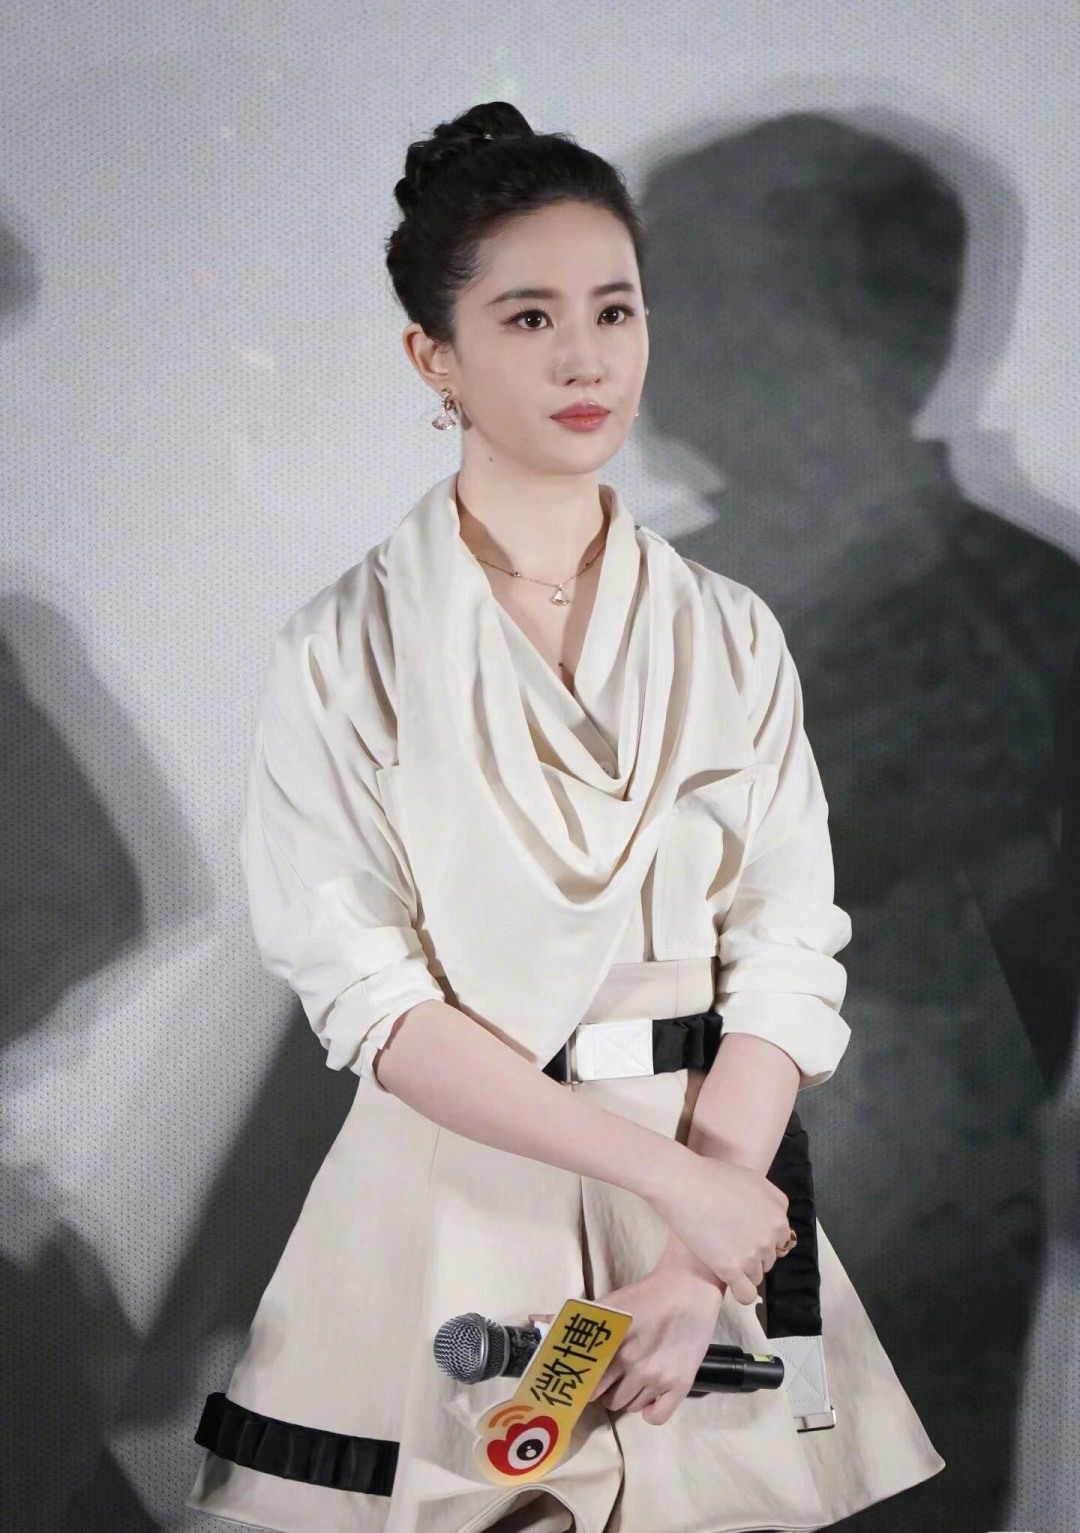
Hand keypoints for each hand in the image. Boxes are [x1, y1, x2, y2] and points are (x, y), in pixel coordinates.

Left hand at [528, 1262, 723, 1426]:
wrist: (688, 1287)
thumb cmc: (645, 1294)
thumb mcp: (607, 1303)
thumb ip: (572, 1319)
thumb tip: (534, 1319)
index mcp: (611, 1346)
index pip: (585, 1384)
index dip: (581, 1384)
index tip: (583, 1380)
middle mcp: (633, 1365)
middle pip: (605, 1400)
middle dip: (603, 1390)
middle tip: (610, 1376)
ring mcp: (658, 1378)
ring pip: (629, 1407)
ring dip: (626, 1397)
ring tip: (631, 1378)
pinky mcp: (680, 1386)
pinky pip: (656, 1417)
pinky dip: (650, 1411)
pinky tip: (650, 1395)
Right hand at [647, 1151, 790, 1304]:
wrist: (683, 1183)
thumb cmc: (712, 1176)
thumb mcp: (754, 1178)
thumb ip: (771, 1200)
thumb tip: (773, 1219)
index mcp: (778, 1214)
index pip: (780, 1241)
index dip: (760, 1238)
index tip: (742, 1234)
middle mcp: (770, 1236)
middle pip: (768, 1260)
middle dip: (751, 1254)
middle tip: (727, 1241)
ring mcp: (752, 1253)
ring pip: (756, 1277)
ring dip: (742, 1270)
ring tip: (720, 1253)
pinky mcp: (731, 1268)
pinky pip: (745, 1294)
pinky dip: (739, 1291)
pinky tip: (727, 1279)